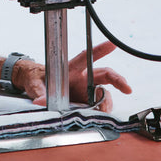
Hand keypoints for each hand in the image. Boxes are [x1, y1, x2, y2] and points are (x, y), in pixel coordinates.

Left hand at [16, 41, 131, 112]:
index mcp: (70, 68)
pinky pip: (98, 104)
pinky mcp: (86, 101)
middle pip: (104, 74)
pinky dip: (102, 110)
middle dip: (118, 80)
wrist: (33, 85)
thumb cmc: (36, 79)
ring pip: (103, 92)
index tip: (112, 44)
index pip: (85, 57)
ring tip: (104, 110)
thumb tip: (39, 101)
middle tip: (127, 88)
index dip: (99, 50)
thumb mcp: (34, 84)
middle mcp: (81, 77)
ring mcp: (85, 89)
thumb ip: (39, 92)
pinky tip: (101, 115)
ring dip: (107, 101)